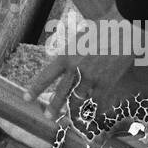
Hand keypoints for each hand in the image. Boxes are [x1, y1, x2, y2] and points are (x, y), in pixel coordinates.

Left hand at [27, 7, 137, 126]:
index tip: (26, 98)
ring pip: (79, 100)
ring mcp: (91, 77)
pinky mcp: (106, 82)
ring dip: (74, 110)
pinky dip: (96, 110)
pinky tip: (94, 115)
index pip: (46, 76)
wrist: (122, 29)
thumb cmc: (99, 29)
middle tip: (48, 116)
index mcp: (66, 56)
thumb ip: (70, 55)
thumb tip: (63, 69)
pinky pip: (98, 101)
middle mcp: (76, 69)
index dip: (35, 89)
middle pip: (61, 93)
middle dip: (53, 107)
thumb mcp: (77, 40)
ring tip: (70, 118)